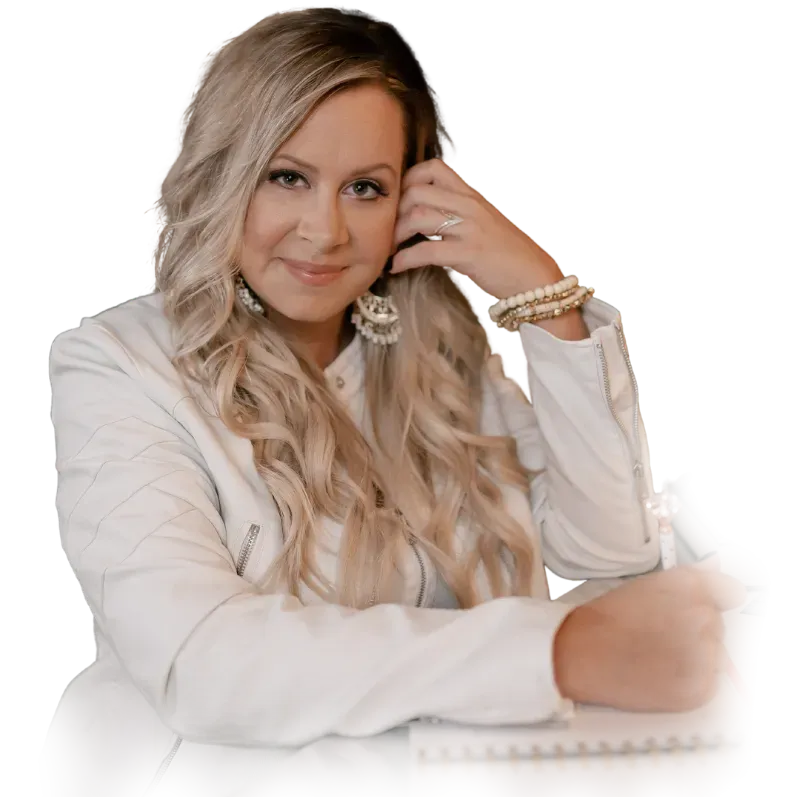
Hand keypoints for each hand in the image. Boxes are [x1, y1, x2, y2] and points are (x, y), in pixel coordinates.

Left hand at [390, 159, 563, 298]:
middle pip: (417, 191)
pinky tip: (397, 267)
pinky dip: (404, 259)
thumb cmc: (506, 254)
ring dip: (395, 235)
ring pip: (417, 218)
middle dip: (395, 211)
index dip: (408, 180)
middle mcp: (469, 206)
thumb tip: (419, 220)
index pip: (434, 168)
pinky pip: (426, 251)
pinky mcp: (468, 253)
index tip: (398, 201)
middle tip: (388, 229)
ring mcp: (469, 228)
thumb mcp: (480, 225)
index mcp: (472, 196)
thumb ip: (452, 216)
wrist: (533, 277)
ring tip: (390, 249)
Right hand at [552, 556, 747, 711]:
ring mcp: (707, 656)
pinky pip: (707, 683)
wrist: (584, 653)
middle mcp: (706, 618)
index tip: (695, 609)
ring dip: (694, 658)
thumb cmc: (610, 615)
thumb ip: (692, 574)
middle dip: (696, 631)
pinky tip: (658, 676)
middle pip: (719, 627)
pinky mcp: (702, 688)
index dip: (716, 600)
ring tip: (657, 657)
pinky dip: (688, 682)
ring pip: (715, 656)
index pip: (733, 592)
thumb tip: (716, 564)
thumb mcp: (649, 584)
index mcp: (693, 587)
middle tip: (659, 634)